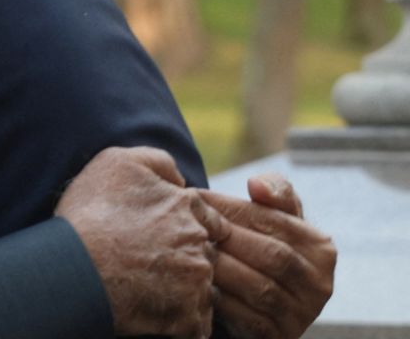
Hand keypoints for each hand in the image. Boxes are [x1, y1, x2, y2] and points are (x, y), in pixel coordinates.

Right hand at [56, 147, 223, 337]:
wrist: (74, 268)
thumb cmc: (91, 214)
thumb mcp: (118, 162)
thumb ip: (158, 161)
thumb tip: (180, 179)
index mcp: (189, 207)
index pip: (207, 218)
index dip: (183, 227)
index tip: (159, 236)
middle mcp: (201, 244)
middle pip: (206, 253)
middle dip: (185, 257)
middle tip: (149, 262)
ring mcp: (197, 283)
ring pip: (202, 288)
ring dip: (183, 289)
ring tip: (147, 288)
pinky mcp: (189, 319)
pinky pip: (196, 322)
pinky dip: (179, 319)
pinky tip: (152, 310)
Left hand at [199, 175, 335, 338]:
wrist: (257, 302)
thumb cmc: (261, 247)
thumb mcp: (274, 220)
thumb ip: (274, 193)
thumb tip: (257, 183)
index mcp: (321, 247)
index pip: (273, 221)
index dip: (230, 208)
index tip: (194, 197)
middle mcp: (320, 284)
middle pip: (270, 254)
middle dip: (225, 238)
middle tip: (187, 226)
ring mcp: (302, 314)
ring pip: (259, 287)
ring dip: (221, 268)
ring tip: (189, 252)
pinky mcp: (279, 336)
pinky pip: (248, 317)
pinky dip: (221, 300)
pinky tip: (198, 285)